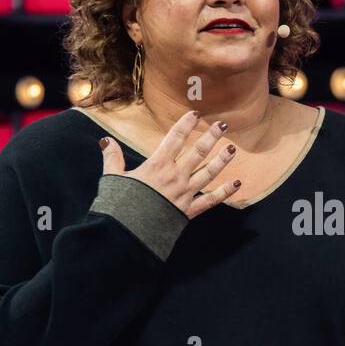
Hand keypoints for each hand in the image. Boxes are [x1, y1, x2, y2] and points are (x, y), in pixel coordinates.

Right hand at [99, 109, 239, 219]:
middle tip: (223, 126)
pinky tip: (238, 184)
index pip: (175, 138)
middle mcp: (176, 176)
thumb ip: (112, 158)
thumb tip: (106, 141)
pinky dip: (225, 192)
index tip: (195, 114)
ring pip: (209, 173)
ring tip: (232, 149)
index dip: (186, 124)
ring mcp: (185, 193)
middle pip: (198, 152)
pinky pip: (211, 200)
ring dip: (222, 160)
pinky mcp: (190, 210)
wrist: (128, 231)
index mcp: (158, 165)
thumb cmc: (120, 204)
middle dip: (211, 137)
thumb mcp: (113, 178)